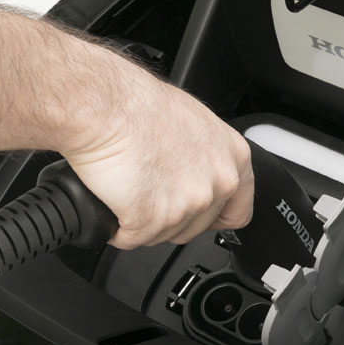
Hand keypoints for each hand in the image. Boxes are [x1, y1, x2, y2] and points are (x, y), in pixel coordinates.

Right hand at [61, 65, 253, 249]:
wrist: (104, 107)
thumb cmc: (137, 106)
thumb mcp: (193, 123)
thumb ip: (205, 156)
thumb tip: (194, 173)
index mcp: (233, 157)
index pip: (238, 210)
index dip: (214, 217)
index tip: (202, 218)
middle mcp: (217, 183)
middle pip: (196, 227)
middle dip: (169, 217)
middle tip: (147, 189)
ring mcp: (187, 205)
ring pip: (163, 235)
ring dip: (141, 221)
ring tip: (127, 187)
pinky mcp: (152, 221)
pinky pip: (131, 238)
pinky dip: (117, 228)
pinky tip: (112, 200)